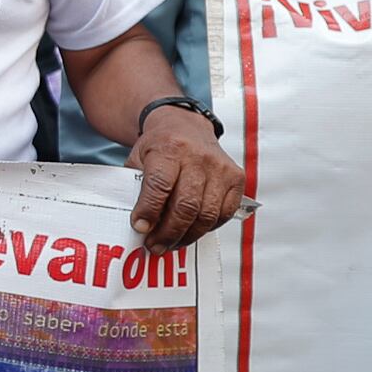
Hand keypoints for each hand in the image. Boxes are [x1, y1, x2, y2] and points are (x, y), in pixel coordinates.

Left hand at [124, 106, 243, 249]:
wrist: (186, 126)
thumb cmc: (161, 146)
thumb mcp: (139, 158)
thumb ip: (135, 186)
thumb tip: (139, 224)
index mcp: (170, 148)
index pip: (160, 185)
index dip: (149, 211)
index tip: (140, 228)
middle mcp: (198, 157)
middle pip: (186, 205)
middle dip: (168, 232)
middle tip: (155, 245)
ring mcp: (220, 168)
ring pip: (206, 214)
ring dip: (187, 235)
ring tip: (171, 243)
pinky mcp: (236, 178)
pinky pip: (224, 213)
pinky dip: (207, 227)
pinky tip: (192, 230)